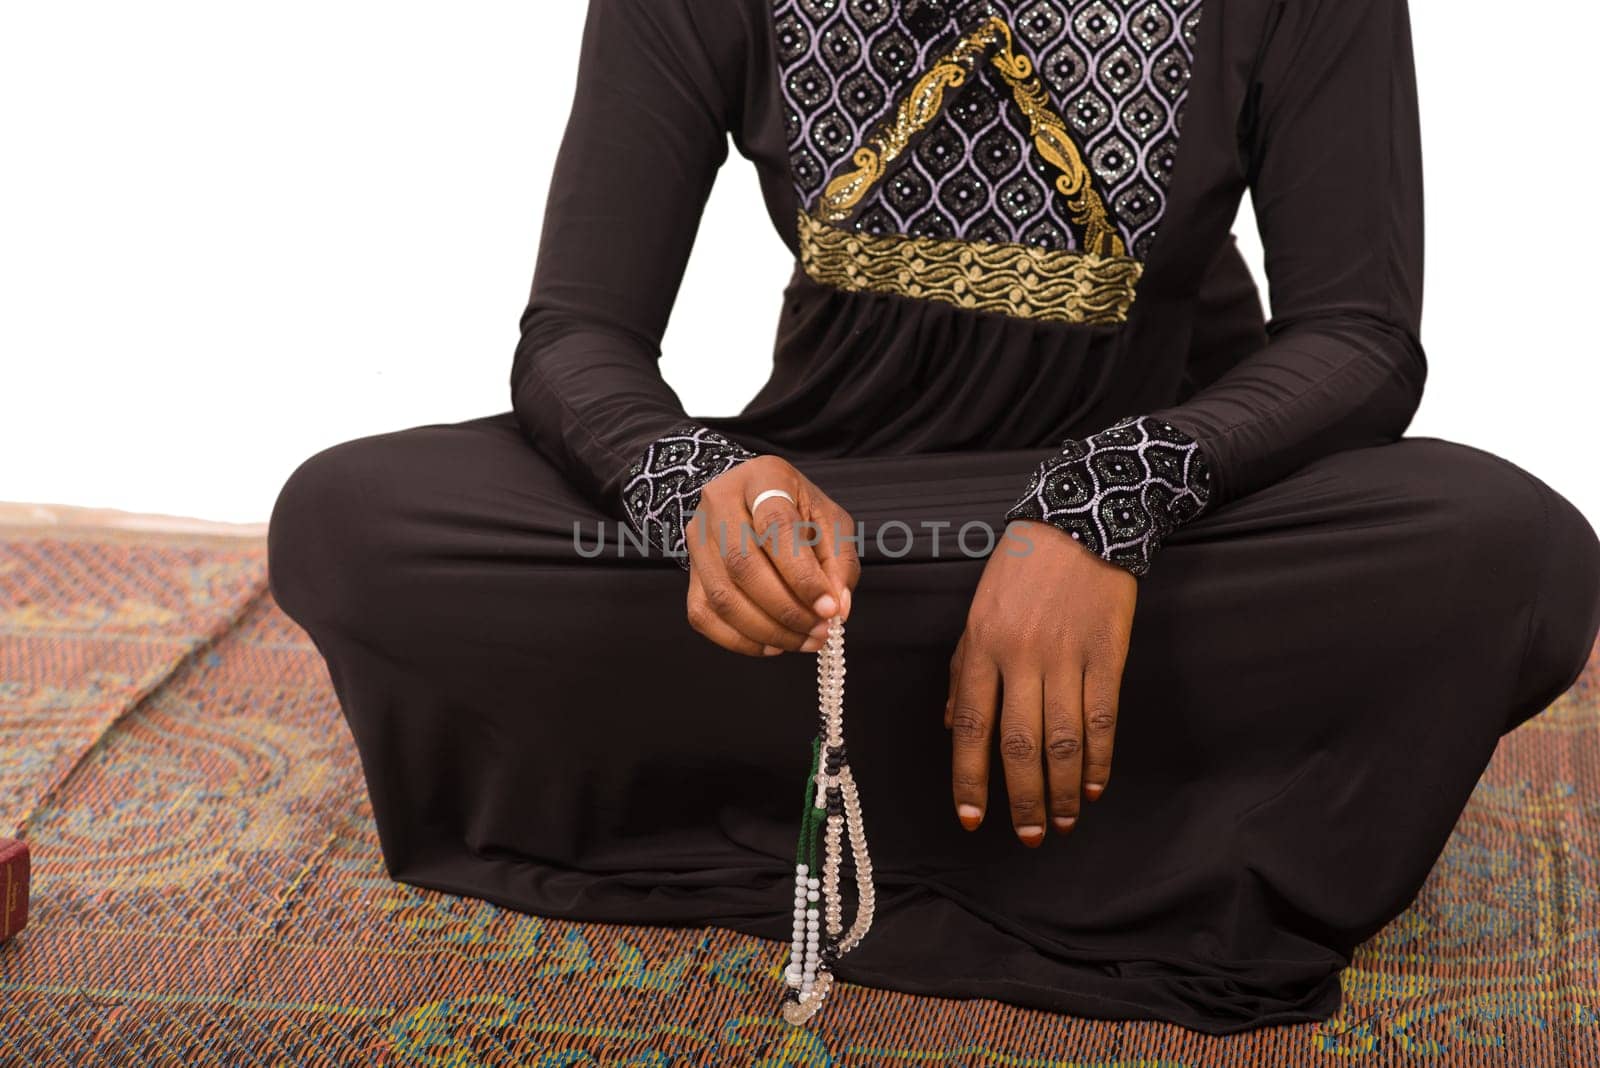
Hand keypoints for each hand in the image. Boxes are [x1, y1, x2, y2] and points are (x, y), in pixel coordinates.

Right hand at [685, 455, 860, 656]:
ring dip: (767, 630)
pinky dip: (740, 640)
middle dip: (786, 609)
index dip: (802, 574)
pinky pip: (705, 616)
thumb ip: (840, 561)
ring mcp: (698, 539)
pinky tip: (772, 644)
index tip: (829, 608)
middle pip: (742, 564)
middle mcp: (720, 503)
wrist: (752, 502)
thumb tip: (836, 607)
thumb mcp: (830, 521)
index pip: (776, 526)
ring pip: (723, 596)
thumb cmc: (796, 510)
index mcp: (763, 479)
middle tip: (819, 631)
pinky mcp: (690, 572)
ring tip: (803, 641)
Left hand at [945, 520, 1135, 845]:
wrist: (1080, 526)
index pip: (973, 727)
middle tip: (1028, 835)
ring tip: (1063, 822)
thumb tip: (955, 728)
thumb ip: (963, 672)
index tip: (971, 817)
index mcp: (982, 648)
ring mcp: (1066, 657)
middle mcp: (1021, 657)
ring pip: (1062, 740)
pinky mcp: (1108, 655)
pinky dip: (1100, 759)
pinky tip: (1096, 786)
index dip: (970, 778)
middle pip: (1018, 744)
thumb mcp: (978, 613)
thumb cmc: (1021, 571)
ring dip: (1064, 790)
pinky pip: (1102, 718)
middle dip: (1022, 798)